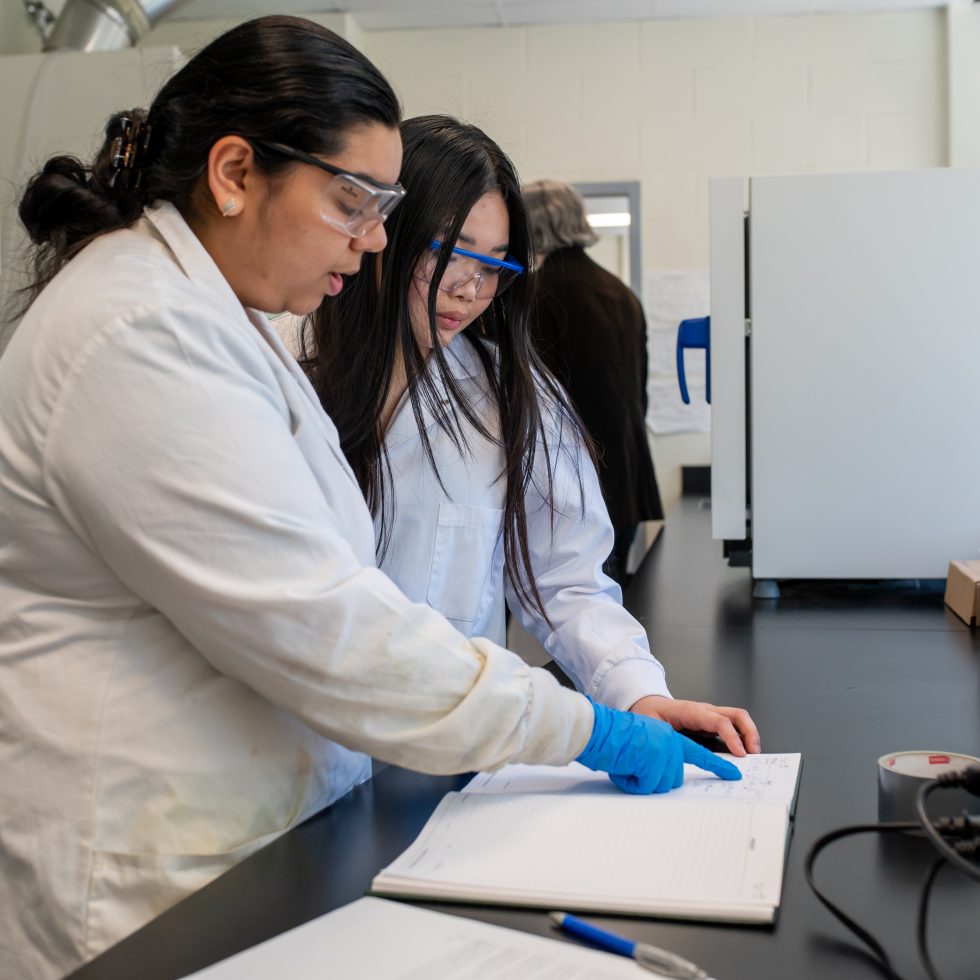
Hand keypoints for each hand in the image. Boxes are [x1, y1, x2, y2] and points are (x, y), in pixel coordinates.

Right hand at [576, 699, 740, 793]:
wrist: (597, 729)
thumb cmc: (611, 738)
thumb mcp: (640, 744)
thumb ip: (656, 756)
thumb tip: (658, 778)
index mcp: (668, 736)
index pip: (698, 752)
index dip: (717, 766)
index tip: (735, 774)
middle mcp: (670, 741)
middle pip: (672, 779)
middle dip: (652, 780)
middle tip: (632, 766)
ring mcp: (663, 750)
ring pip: (660, 784)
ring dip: (641, 781)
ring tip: (626, 764)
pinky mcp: (655, 759)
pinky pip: (646, 786)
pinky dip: (632, 783)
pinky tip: (623, 766)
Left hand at [629, 695, 760, 756]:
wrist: (647, 705)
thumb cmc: (650, 714)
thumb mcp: (653, 726)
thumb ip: (664, 738)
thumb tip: (676, 753)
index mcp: (691, 711)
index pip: (718, 721)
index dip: (732, 737)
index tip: (740, 753)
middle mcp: (705, 711)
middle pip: (737, 715)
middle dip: (749, 733)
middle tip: (753, 754)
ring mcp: (711, 715)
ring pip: (738, 719)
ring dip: (749, 735)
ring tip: (752, 755)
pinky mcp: (712, 723)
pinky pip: (733, 726)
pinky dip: (742, 738)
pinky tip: (741, 752)